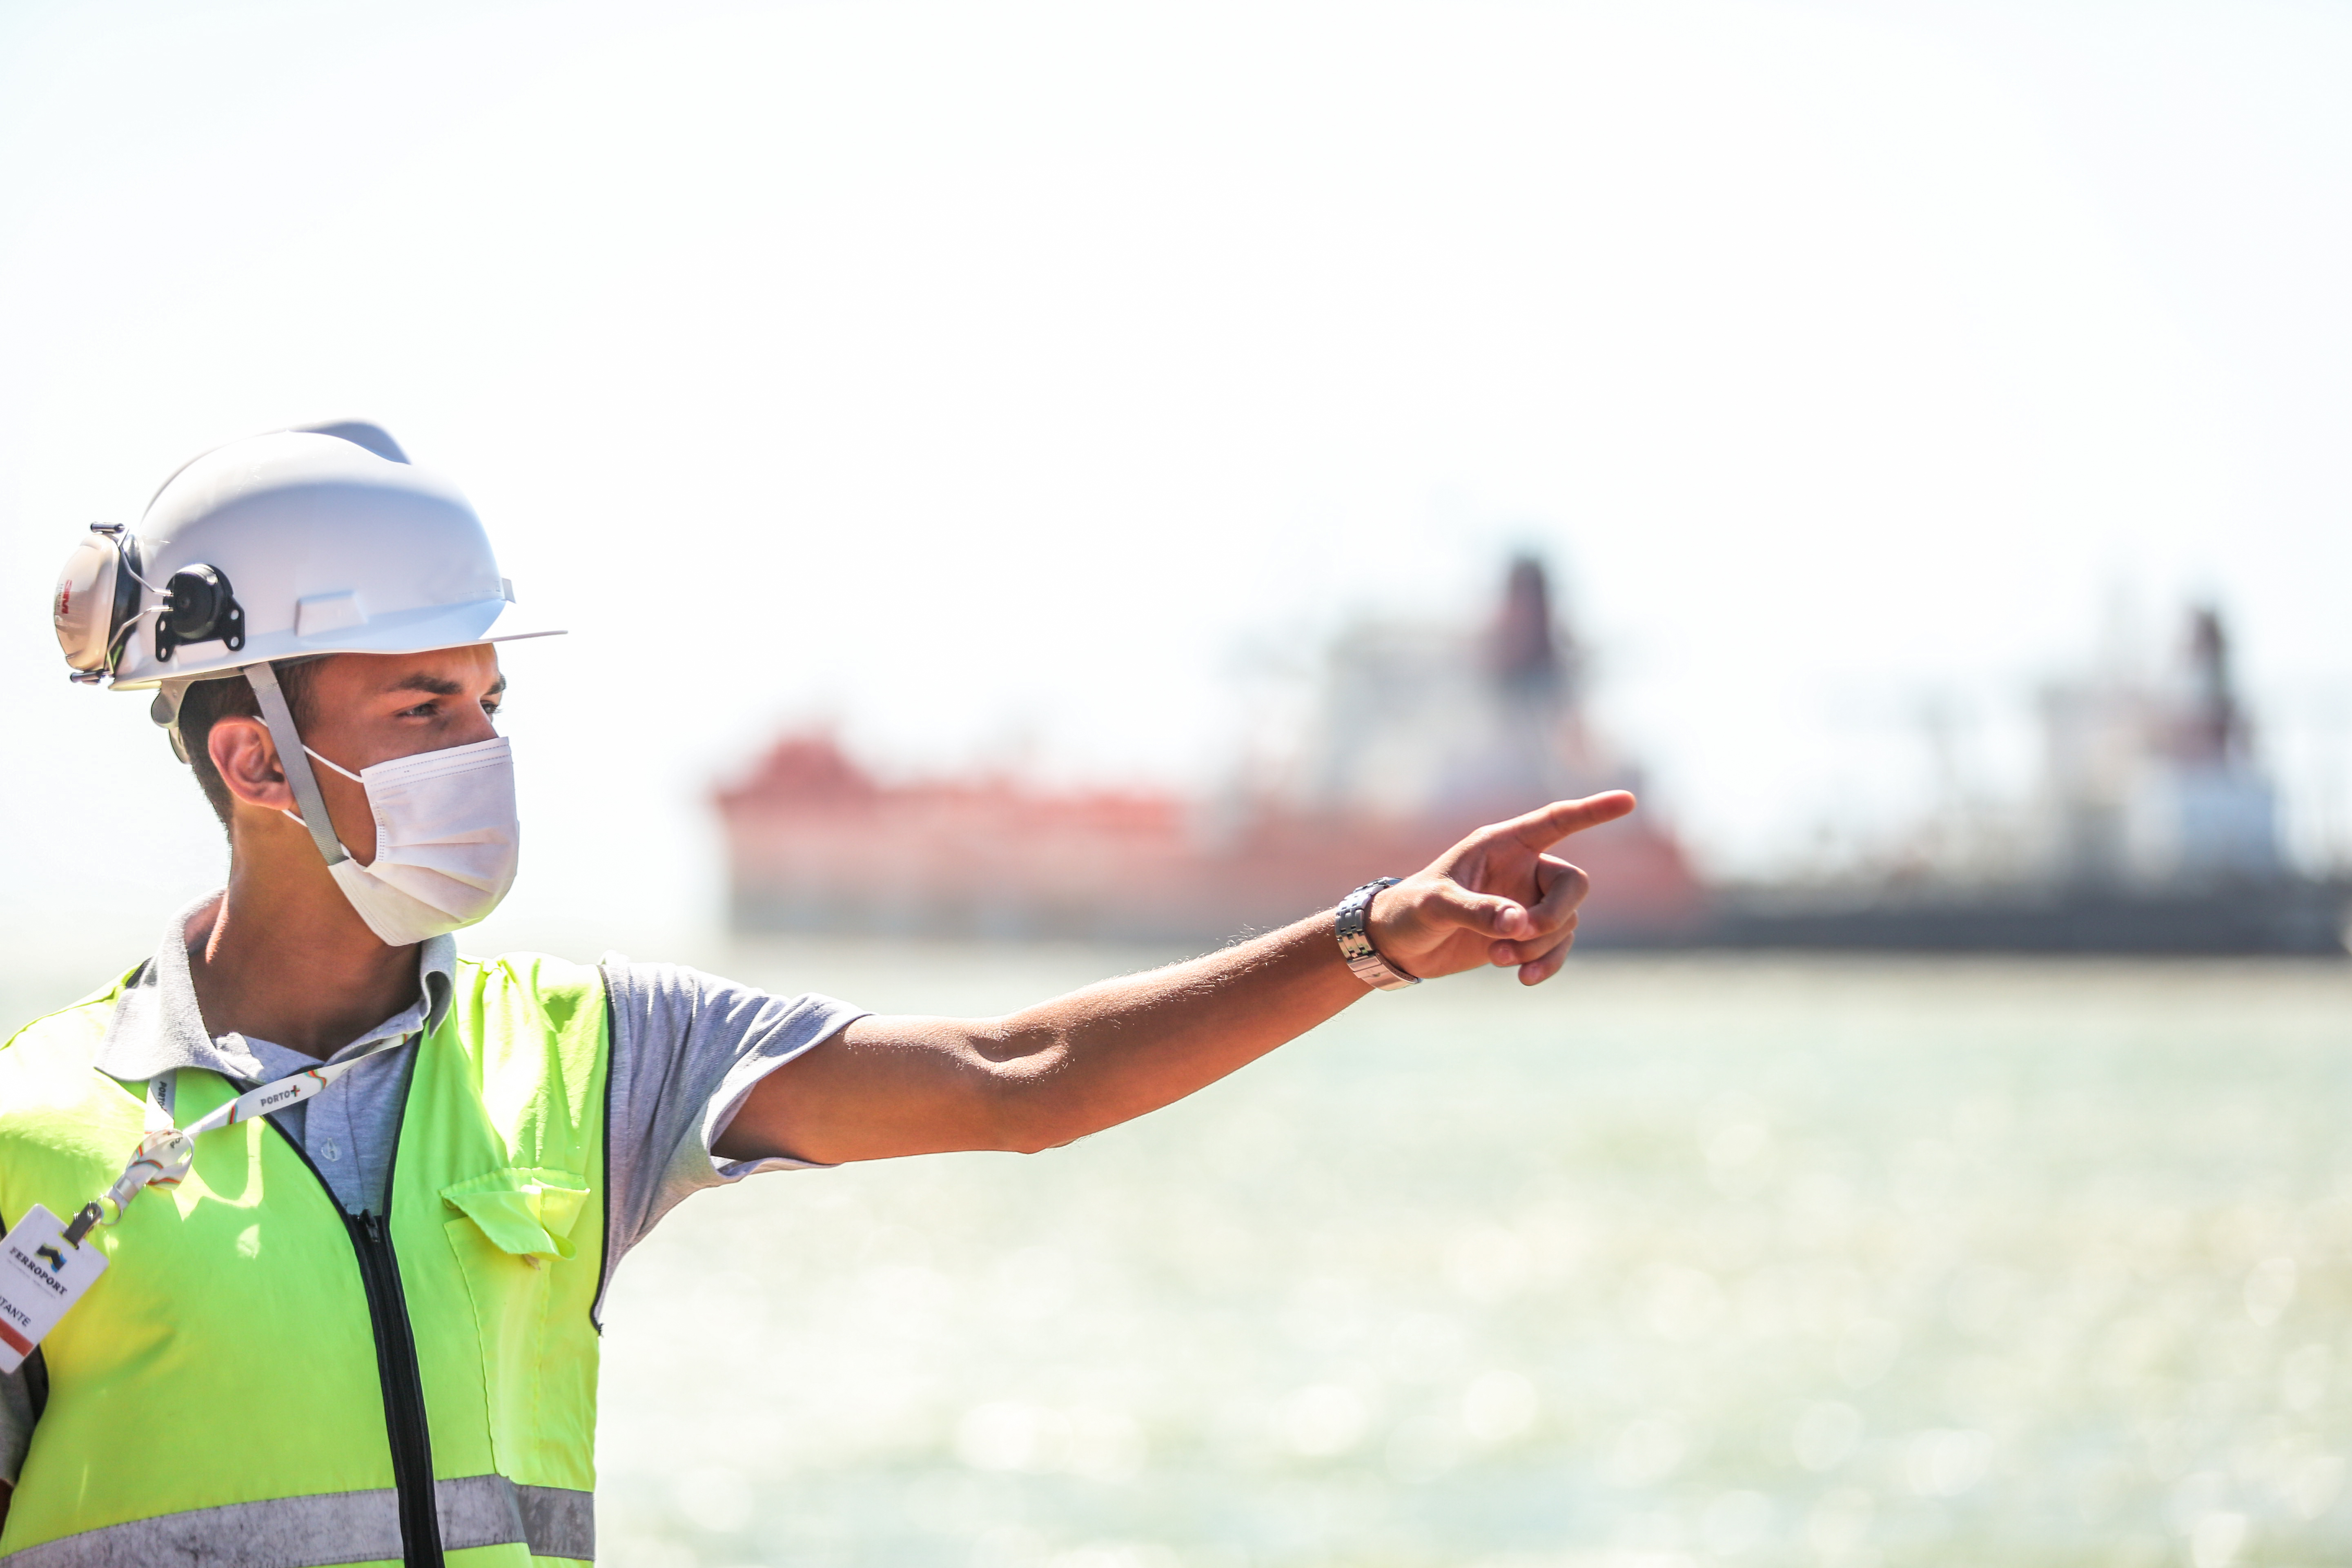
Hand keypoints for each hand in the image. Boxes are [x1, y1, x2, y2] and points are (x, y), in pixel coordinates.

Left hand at [1366, 792, 1637, 985]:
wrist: (1398, 945)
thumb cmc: (1409, 910)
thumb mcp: (1436, 906)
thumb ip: (1477, 910)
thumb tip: (1520, 923)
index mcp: (1501, 845)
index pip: (1556, 821)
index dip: (1592, 811)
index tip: (1628, 801)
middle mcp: (1522, 869)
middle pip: (1573, 885)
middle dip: (1554, 915)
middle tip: (1520, 935)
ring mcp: (1527, 902)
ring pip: (1566, 922)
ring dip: (1540, 946)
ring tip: (1498, 958)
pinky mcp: (1525, 934)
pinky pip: (1558, 947)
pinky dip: (1546, 963)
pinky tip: (1523, 978)